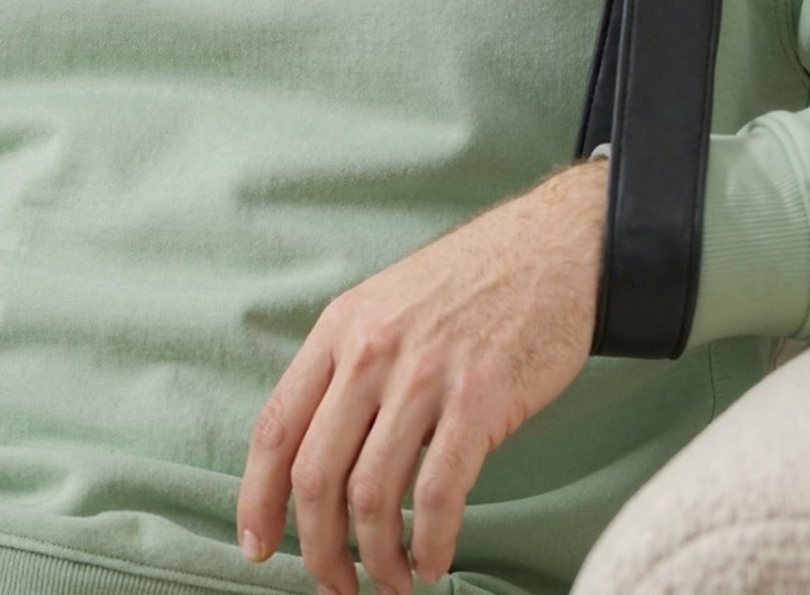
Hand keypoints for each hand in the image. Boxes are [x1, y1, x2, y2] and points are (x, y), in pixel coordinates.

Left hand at [237, 159, 605, 593]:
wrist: (552, 248)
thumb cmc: (471, 283)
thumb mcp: (387, 304)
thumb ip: (350, 368)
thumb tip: (321, 454)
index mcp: (339, 328)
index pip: (276, 428)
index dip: (257, 498)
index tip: (258, 546)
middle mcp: (370, 351)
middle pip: (316, 475)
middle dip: (318, 548)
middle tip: (334, 586)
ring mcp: (424, 375)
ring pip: (372, 494)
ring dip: (375, 558)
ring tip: (389, 584)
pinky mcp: (479, 399)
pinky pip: (437, 494)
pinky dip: (430, 544)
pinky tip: (432, 563)